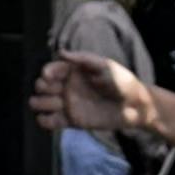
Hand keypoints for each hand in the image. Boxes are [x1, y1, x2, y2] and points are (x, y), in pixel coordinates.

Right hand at [35, 51, 149, 139]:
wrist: (135, 106)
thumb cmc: (121, 81)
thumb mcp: (105, 65)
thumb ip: (83, 59)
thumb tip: (60, 52)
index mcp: (73, 71)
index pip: (50, 70)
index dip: (46, 73)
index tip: (48, 77)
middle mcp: (67, 86)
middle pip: (41, 86)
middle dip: (41, 88)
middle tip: (54, 91)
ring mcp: (68, 104)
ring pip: (41, 103)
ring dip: (39, 103)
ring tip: (50, 104)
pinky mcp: (72, 121)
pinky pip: (51, 122)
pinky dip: (43, 121)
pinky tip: (47, 118)